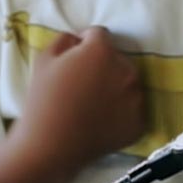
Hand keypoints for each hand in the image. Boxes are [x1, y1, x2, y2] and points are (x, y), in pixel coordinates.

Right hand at [10, 26, 146, 174]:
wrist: (48, 148)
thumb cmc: (42, 101)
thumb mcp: (44, 59)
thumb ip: (65, 39)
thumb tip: (80, 39)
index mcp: (103, 51)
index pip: (100, 35)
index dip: (84, 43)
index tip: (73, 59)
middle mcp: (126, 70)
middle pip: (117, 59)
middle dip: (103, 65)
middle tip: (83, 84)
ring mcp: (136, 98)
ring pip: (128, 83)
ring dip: (115, 87)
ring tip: (93, 104)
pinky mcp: (139, 122)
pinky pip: (133, 109)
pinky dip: (121, 112)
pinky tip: (101, 120)